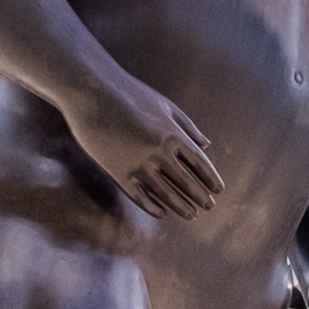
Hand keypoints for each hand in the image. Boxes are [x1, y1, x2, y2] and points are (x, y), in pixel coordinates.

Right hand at [70, 72, 224, 220]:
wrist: (91, 93)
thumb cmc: (130, 94)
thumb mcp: (165, 106)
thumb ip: (188, 127)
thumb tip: (207, 145)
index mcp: (173, 135)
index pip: (199, 164)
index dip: (210, 179)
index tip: (218, 190)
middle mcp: (159, 153)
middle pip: (186, 182)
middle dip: (199, 196)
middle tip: (209, 206)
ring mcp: (138, 164)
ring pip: (165, 194)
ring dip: (180, 206)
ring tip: (191, 214)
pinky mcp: (118, 172)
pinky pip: (140, 197)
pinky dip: (153, 207)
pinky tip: (161, 213)